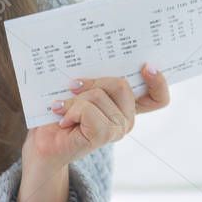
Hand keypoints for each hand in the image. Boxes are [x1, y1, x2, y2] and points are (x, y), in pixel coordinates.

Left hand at [22, 62, 170, 169]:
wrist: (44, 143)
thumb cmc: (60, 114)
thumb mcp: (79, 90)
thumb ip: (95, 79)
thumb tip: (96, 57)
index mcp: (124, 106)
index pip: (157, 98)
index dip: (158, 82)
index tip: (147, 66)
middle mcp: (126, 119)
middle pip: (121, 84)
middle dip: (92, 81)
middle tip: (72, 87)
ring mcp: (116, 129)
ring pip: (99, 95)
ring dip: (74, 99)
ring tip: (63, 108)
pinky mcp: (102, 136)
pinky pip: (88, 110)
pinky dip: (71, 110)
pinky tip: (64, 119)